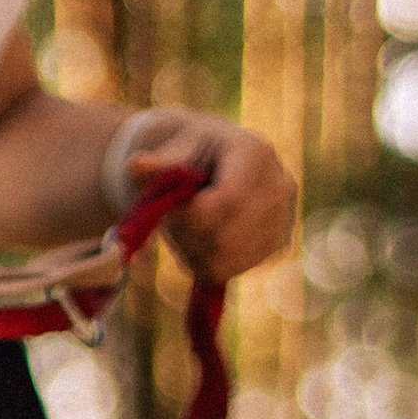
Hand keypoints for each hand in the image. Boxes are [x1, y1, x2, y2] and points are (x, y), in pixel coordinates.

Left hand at [130, 118, 296, 286]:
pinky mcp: (275, 246)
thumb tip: (135, 165)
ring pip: (226, 258)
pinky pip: (230, 270)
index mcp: (256, 152)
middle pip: (226, 235)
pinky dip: (205, 261)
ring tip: (186, 225)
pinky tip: (201, 239)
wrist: (217, 162)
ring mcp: (282, 219)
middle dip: (189, 232)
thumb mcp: (175, 148)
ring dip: (194, 249)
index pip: (227, 200)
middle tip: (173, 216)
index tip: (170, 211)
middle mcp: (279, 185)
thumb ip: (158, 162)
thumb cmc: (193, 152)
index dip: (192, 215)